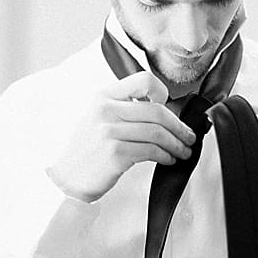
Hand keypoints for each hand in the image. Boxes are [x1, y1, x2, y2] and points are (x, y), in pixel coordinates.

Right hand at [47, 71, 196, 202]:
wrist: (69, 177)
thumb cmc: (88, 149)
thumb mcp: (98, 118)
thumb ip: (123, 107)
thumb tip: (162, 108)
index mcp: (103, 96)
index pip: (143, 80)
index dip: (162, 92)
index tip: (169, 106)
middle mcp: (106, 110)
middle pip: (157, 111)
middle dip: (179, 127)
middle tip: (189, 137)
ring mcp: (109, 131)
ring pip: (158, 133)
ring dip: (177, 144)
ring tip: (183, 151)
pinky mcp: (115, 153)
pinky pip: (152, 151)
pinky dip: (166, 156)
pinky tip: (168, 159)